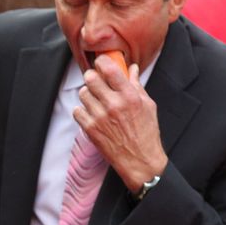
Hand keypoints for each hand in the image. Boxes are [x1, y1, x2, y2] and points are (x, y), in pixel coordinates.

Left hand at [73, 54, 167, 192]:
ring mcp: (100, 117)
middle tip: (97, 81)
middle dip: (92, 77)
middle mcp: (113, 104)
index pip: (108, 68)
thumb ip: (136, 85)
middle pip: (90, 78)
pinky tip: (93, 115)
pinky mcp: (90, 128)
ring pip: (82, 93)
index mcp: (129, 96)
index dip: (102, 62)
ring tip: (97, 101)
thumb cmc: (146, 133)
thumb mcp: (148, 106)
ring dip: (88, 94)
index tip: (101, 63)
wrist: (140, 162)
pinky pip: (77, 110)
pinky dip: (83, 111)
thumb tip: (131, 68)